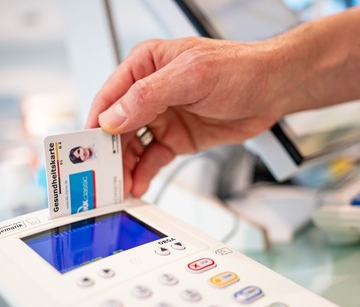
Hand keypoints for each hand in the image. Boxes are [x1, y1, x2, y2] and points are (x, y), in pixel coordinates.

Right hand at [85, 37, 283, 196]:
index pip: (109, 97)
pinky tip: (138, 184)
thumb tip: (113, 118)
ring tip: (120, 187)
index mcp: (145, 66)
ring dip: (125, 167)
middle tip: (101, 177)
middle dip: (108, 153)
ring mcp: (163, 116)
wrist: (273, 89)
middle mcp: (149, 92)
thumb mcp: (191, 77)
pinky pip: (153, 157)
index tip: (86, 149)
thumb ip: (148, 96)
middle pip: (117, 126)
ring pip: (133, 145)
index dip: (96, 124)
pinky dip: (144, 172)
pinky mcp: (177, 137)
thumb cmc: (238, 69)